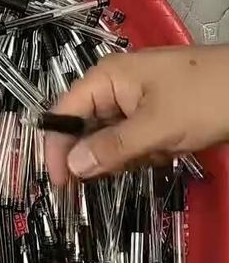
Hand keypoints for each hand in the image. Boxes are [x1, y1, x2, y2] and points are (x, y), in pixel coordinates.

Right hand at [44, 44, 228, 184]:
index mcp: (106, 79)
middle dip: (105, 154)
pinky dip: (149, 152)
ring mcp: (136, 101)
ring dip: (132, 155)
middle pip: (86, 129)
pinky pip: (135, 141)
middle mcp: (114, 87)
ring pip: (112, 140)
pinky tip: (170, 149)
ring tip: (160, 150)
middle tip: (130, 163)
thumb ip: (111, 148)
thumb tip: (72, 166)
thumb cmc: (204, 99)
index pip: (64, 113)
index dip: (57, 148)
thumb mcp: (156, 127)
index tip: (60, 184)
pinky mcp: (155, 114)